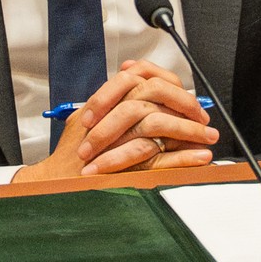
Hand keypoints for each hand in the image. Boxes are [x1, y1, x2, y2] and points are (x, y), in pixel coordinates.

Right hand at [14, 61, 218, 182]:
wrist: (53, 183)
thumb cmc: (68, 158)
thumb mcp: (85, 122)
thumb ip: (109, 105)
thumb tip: (138, 95)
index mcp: (104, 103)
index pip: (142, 77)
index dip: (170, 87)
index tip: (188, 102)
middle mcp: (108, 116)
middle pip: (154, 95)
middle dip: (185, 105)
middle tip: (203, 120)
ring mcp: (114, 140)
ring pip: (158, 124)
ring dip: (188, 131)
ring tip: (207, 139)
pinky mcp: (121, 166)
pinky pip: (158, 159)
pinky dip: (182, 158)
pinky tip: (200, 158)